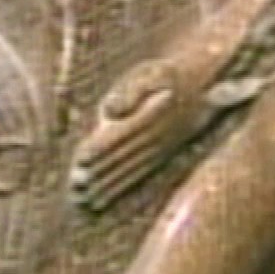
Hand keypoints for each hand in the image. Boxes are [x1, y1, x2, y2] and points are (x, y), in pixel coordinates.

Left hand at [71, 59, 194, 212]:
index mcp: (151, 117)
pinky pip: (137, 177)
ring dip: (105, 187)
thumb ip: (131, 90)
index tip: (80, 159)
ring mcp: (158, 152)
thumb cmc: (168, 76)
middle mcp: (155, 139)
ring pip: (128, 172)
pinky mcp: (159, 159)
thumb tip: (109, 110)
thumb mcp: (152, 73)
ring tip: (82, 200)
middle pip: (122, 158)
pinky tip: (101, 200)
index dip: (100, 147)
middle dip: (98, 174)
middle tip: (75, 188)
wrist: (199, 87)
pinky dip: (118, 190)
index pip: (121, 134)